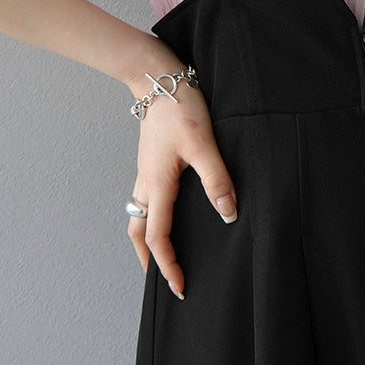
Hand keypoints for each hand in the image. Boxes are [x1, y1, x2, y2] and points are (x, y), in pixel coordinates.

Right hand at [124, 61, 237, 296]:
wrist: (157, 78)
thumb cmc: (180, 108)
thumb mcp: (204, 144)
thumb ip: (217, 179)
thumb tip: (228, 214)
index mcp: (158, 184)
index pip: (158, 236)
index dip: (168, 264)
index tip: (179, 286)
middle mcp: (146, 182)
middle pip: (137, 232)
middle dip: (148, 259)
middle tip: (162, 278)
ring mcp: (145, 172)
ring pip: (137, 215)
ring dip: (145, 238)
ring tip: (160, 253)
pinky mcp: (149, 161)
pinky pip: (142, 198)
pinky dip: (148, 217)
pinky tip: (165, 213)